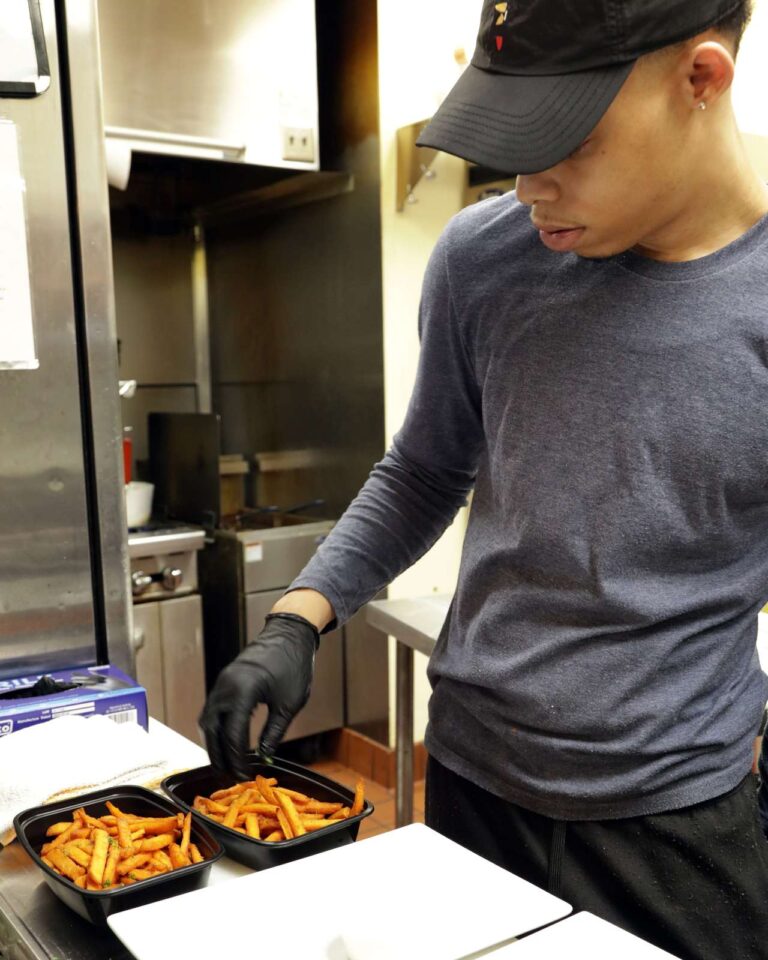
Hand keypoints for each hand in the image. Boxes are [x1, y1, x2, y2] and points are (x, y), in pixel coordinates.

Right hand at [199, 612, 318, 780]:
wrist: (290, 634)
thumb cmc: (294, 665)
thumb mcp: (289, 704)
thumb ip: (273, 732)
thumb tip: (263, 757)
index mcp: (242, 692)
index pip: (232, 735)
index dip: (236, 759)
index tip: (243, 775)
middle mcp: (225, 687)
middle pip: (213, 731)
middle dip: (219, 757)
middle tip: (230, 776)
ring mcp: (222, 683)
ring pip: (208, 721)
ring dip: (214, 744)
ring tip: (225, 764)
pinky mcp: (224, 681)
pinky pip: (212, 710)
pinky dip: (216, 729)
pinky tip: (225, 741)